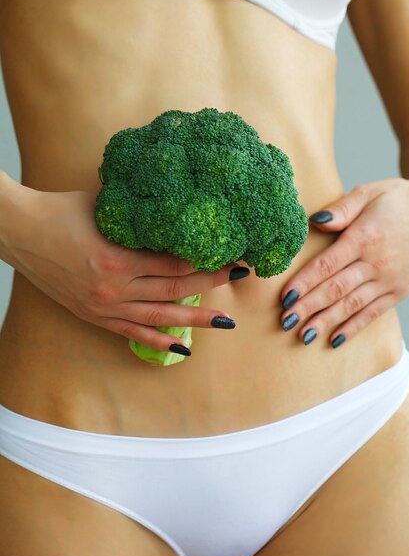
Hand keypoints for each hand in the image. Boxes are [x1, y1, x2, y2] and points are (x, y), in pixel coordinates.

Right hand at [6, 187, 247, 353]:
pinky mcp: (94, 315)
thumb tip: (177, 222)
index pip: (176, 265)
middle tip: (239, 278)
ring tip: (224, 322)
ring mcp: (103, 306)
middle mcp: (114, 288)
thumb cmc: (61, 211)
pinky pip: (132, 332)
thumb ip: (141, 221)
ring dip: (195, 320)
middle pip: (175, 290)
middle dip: (211, 285)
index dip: (208, 261)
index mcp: (118, 258)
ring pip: (159, 317)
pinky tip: (182, 346)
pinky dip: (158, 340)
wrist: (20, 232)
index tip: (232, 255)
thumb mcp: (107, 209)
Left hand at [279, 178, 408, 347]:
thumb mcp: (368, 193)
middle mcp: (376, 262)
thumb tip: (315, 221)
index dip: (304, 282)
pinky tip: (334, 340)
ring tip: (303, 336)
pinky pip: (373, 313)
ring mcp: (389, 279)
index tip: (284, 297)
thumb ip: (341, 209)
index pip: (327, 264)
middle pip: (335, 288)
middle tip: (285, 321)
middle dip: (308, 306)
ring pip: (351, 304)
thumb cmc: (395, 201)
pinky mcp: (399, 291)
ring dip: (326, 321)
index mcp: (364, 237)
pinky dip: (353, 327)